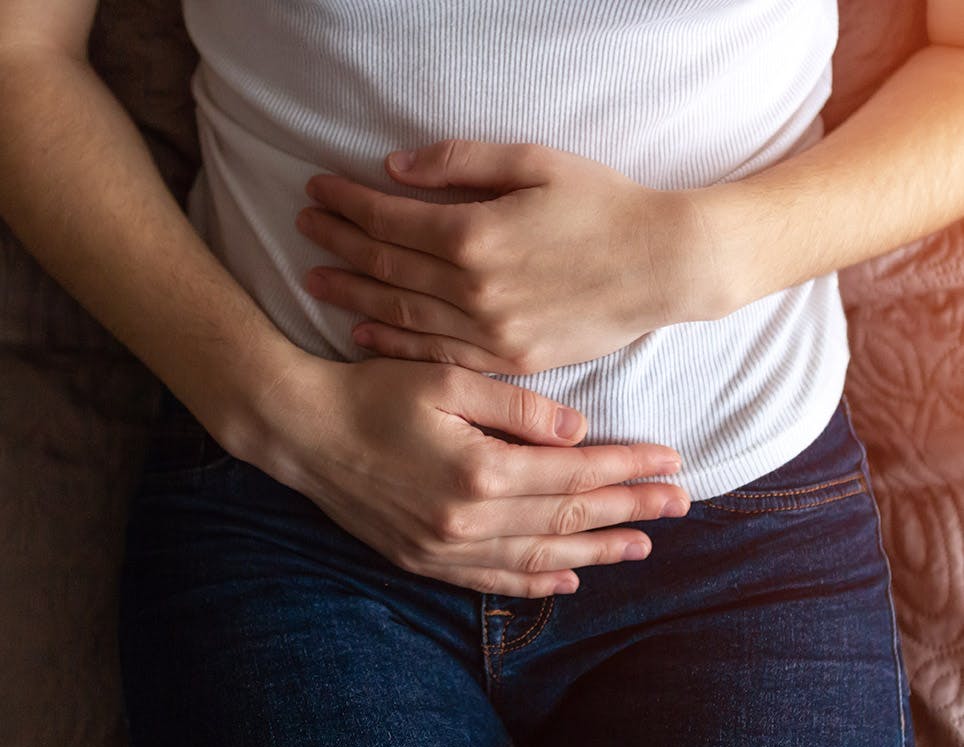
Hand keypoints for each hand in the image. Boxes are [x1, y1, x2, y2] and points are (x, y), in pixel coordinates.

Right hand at [247, 355, 689, 597]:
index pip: (576, 472)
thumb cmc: (373, 392)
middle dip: (630, 510)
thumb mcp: (446, 379)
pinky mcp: (424, 560)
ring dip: (596, 550)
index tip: (672, 462)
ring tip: (642, 547)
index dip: (628, 467)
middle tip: (680, 506)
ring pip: (539, 554)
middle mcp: (469, 520)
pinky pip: (493, 579)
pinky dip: (536, 579)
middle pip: (568, 516)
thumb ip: (517, 408)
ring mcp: (446, 548)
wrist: (302, 431)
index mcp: (480, 470)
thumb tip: (578, 431)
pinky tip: (568, 578)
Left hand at [297, 140, 718, 374]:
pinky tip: (363, 332)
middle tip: (303, 228)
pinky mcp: (509, 358)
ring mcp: (489, 331)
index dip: (347, 203)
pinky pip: (436, 353)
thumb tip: (393, 168)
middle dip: (339, 242)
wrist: (664, 266)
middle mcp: (473, 289)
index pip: (388, 218)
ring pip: (400, 313)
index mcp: (476, 234)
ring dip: (352, 293)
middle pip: (385, 265)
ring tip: (315, 279)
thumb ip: (459, 163)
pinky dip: (393, 343)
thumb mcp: (536, 162)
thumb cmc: (605, 205)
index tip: (317, 189)